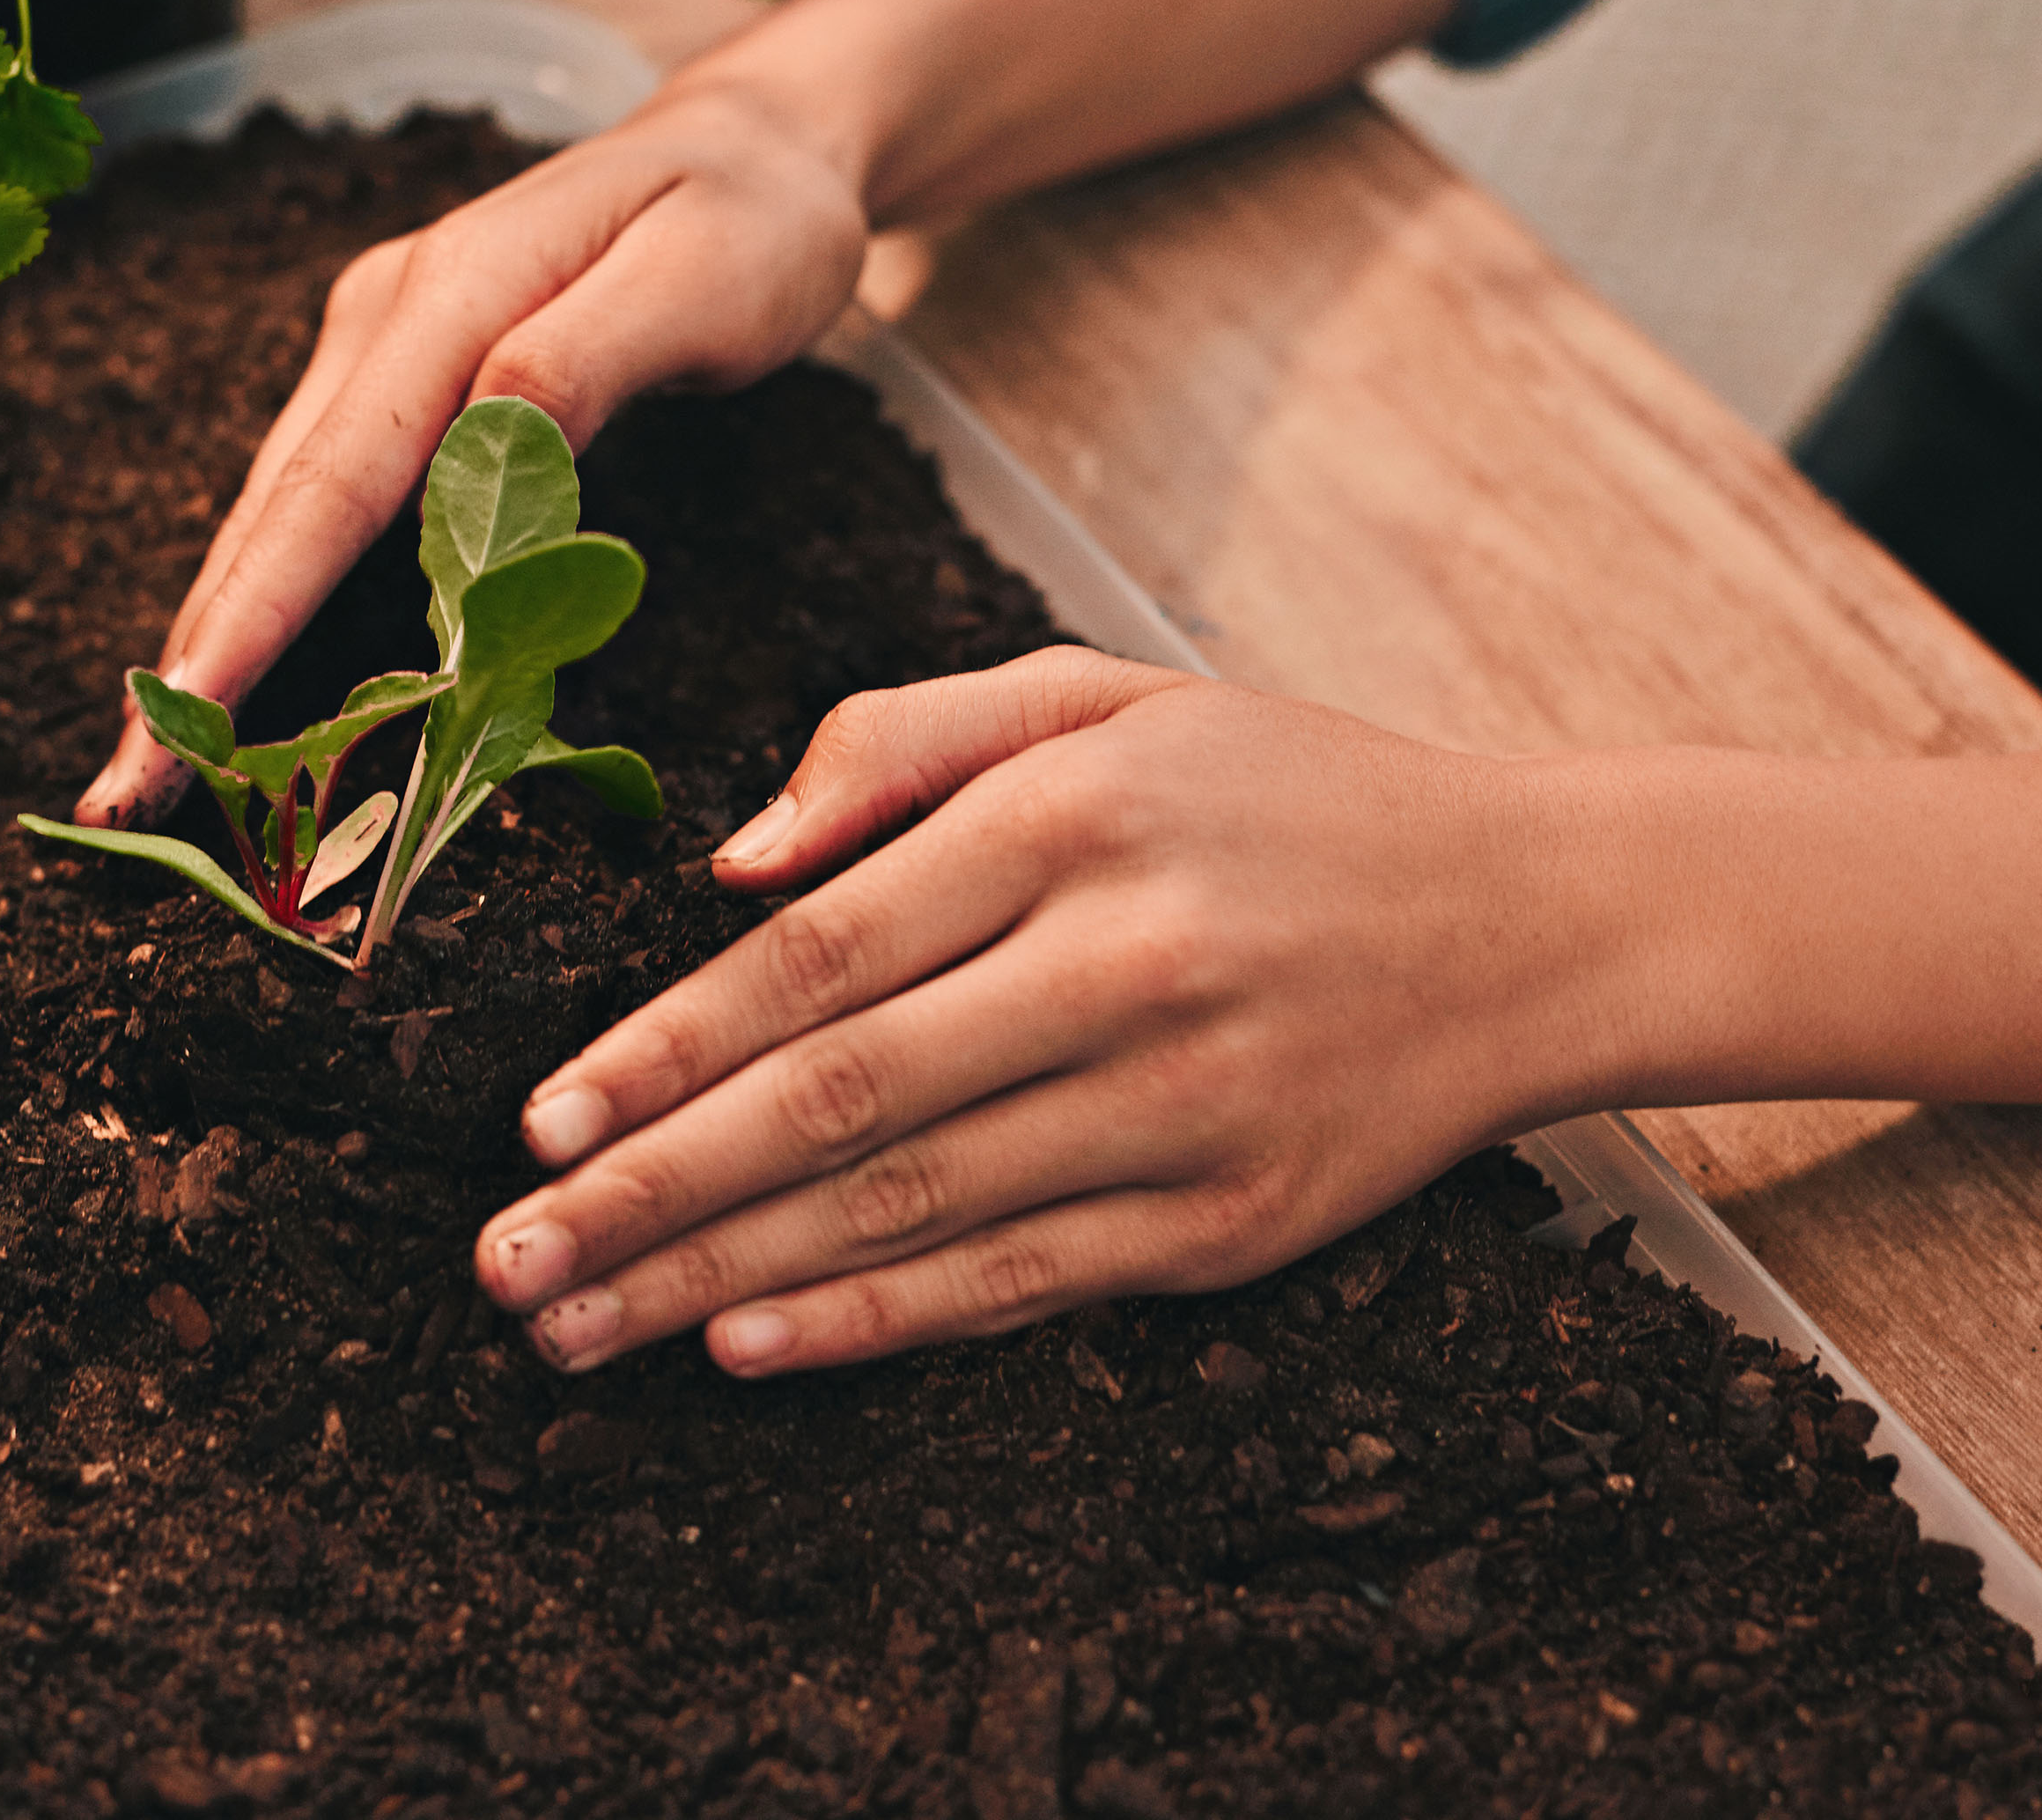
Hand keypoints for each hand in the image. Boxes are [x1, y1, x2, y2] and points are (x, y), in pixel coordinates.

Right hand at [75, 81, 868, 822]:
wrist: (754, 150)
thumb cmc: (749, 225)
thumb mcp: (703, 280)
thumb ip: (584, 358)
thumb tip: (480, 441)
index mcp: (448, 291)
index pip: (333, 479)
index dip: (256, 606)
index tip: (187, 713)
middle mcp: (383, 318)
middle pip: (272, 511)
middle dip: (196, 660)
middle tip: (125, 799)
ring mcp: (380, 349)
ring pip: (278, 517)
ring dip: (215, 643)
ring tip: (152, 774)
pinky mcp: (400, 384)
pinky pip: (321, 510)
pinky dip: (271, 602)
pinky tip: (233, 687)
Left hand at [473, 648, 1639, 1375]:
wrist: (1535, 917)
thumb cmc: (1284, 791)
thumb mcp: (1103, 694)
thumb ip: (903, 741)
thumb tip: (729, 860)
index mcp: (1070, 819)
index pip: (819, 955)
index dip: (663, 1051)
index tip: (541, 1125)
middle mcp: (1121, 965)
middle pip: (836, 1103)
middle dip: (650, 1195)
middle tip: (505, 1267)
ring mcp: (1181, 1108)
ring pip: (906, 1211)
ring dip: (721, 1281)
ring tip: (580, 1328)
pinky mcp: (1228, 1221)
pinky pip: (1016, 1283)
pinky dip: (873, 1323)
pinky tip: (746, 1348)